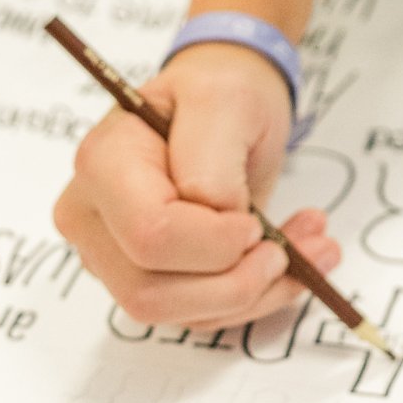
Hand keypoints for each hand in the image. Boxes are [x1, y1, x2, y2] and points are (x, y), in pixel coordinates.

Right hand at [55, 43, 340, 329]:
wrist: (224, 97)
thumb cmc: (220, 87)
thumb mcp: (225, 98)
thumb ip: (211, 161)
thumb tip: (219, 223)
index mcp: (103, 163)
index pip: (151, 234)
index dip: (213, 244)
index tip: (257, 223)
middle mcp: (93, 217)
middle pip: (151, 292)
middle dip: (234, 283)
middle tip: (292, 249)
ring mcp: (113, 254)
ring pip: (175, 314)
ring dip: (253, 294)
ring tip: (309, 248)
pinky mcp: (145, 278)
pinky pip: (195, 313)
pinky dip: (251, 297)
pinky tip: (290, 260)